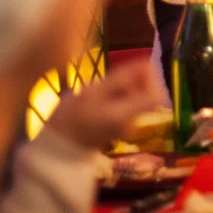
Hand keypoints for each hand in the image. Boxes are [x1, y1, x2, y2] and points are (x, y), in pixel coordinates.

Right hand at [42, 59, 166, 149]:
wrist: (57, 148)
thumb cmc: (69, 118)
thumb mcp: (91, 93)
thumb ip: (120, 79)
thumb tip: (143, 64)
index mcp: (126, 116)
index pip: (156, 96)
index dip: (152, 78)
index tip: (136, 66)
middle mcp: (131, 123)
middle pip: (149, 96)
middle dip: (137, 80)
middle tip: (114, 76)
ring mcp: (126, 127)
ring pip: (137, 99)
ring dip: (126, 87)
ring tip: (103, 86)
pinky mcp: (118, 126)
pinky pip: (127, 105)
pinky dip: (119, 95)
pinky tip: (100, 95)